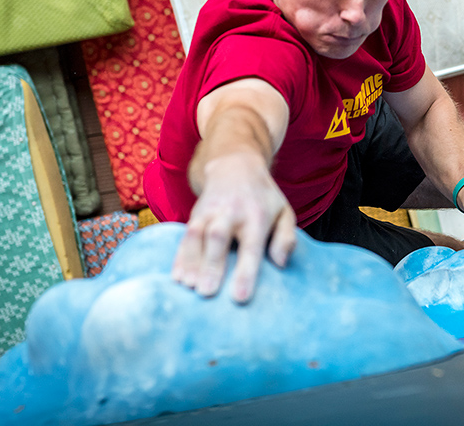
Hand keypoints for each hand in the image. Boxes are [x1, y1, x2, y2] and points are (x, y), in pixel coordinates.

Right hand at [171, 152, 296, 302]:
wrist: (235, 166)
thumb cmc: (263, 198)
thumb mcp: (285, 212)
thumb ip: (286, 238)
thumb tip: (280, 264)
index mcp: (257, 216)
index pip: (252, 246)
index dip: (245, 272)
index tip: (240, 297)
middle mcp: (232, 212)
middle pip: (218, 238)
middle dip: (211, 265)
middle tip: (206, 293)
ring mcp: (210, 212)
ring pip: (196, 234)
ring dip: (190, 261)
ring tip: (187, 286)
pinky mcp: (195, 214)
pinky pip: (184, 235)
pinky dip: (179, 256)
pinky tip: (176, 276)